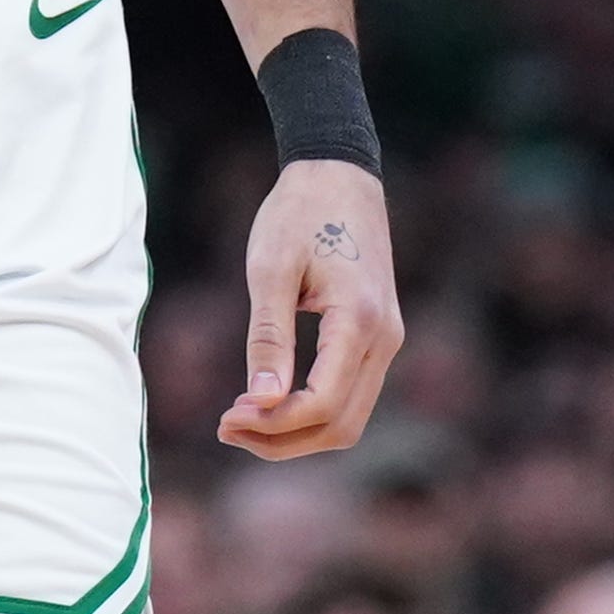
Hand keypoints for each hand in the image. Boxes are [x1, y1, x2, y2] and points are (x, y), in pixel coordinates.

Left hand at [219, 158, 400, 457]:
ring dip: (297, 432)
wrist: (338, 173)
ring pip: (349, 417)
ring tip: (242, 421)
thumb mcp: (270, 270)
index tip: (226, 417)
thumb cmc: (299, 213)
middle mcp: (385, 338)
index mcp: (359, 320)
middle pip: (341, 425)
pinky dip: (312, 411)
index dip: (274, 424)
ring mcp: (387, 339)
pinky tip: (270, 400)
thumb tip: (259, 401)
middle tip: (226, 428)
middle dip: (282, 440)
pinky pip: (351, 394)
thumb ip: (268, 338)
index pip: (323, 404)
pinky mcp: (378, 336)